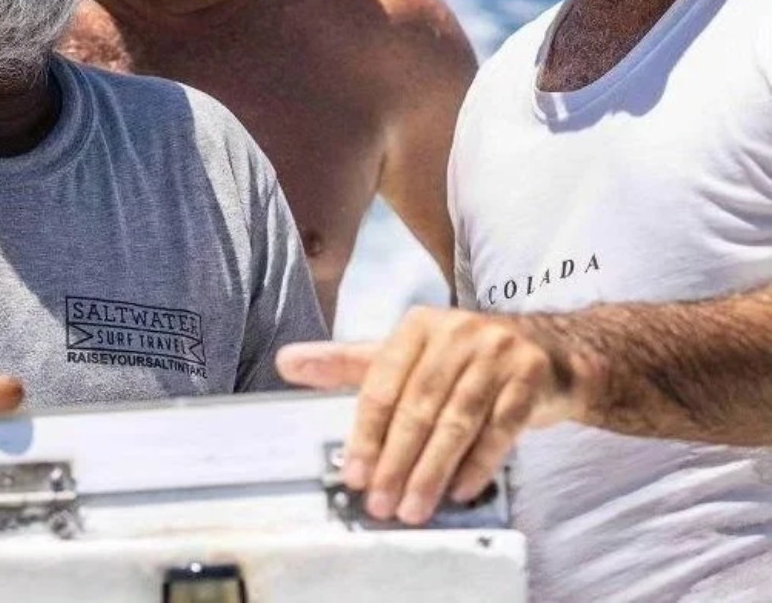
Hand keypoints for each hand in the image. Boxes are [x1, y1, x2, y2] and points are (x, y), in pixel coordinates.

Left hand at [277, 307, 586, 524]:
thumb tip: (285, 362)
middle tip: (380, 502)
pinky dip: (479, 463)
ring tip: (413, 508)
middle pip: (418, 405)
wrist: (548, 353)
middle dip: (396, 460)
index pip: (382, 383)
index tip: (351, 474)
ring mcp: (497, 352)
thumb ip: (347, 363)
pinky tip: (460, 491)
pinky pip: (500, 428)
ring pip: (457, 420)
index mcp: (418, 325)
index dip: (365, 432)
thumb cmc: (463, 359)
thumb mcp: (406, 355)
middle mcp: (457, 332)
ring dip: (432, 470)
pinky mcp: (531, 377)